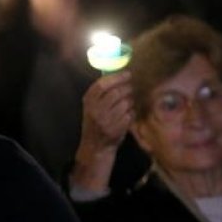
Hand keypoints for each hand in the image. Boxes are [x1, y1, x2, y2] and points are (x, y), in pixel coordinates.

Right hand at [72, 72, 133, 192]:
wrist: (95, 147)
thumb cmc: (96, 123)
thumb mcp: (92, 107)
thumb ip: (101, 94)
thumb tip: (118, 74)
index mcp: (88, 103)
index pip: (101, 85)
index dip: (117, 78)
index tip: (128, 74)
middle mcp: (95, 111)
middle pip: (116, 92)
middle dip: (127, 88)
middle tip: (132, 87)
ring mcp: (105, 121)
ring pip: (125, 103)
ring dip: (131, 101)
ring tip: (130, 101)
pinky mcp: (116, 129)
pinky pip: (130, 114)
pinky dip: (133, 112)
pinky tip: (131, 113)